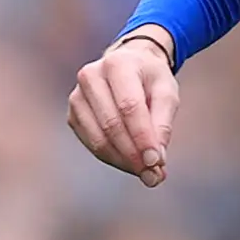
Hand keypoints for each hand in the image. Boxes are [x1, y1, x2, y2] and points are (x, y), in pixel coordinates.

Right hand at [67, 28, 181, 185]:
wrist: (129, 64)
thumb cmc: (150, 79)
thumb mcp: (166, 92)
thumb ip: (163, 124)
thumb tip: (155, 161)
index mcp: (117, 64)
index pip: (129, 106)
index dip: (142, 137)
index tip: (156, 162)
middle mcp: (91, 76)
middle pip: (111, 124)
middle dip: (134, 154)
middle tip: (154, 175)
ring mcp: (77, 96)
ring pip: (98, 139)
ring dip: (123, 161)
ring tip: (146, 173)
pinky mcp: (73, 114)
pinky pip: (91, 144)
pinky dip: (113, 158)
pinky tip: (130, 163)